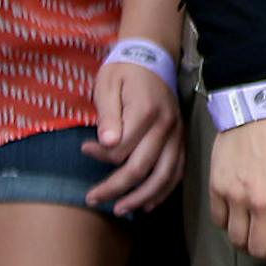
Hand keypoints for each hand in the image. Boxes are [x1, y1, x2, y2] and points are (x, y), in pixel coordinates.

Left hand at [83, 57, 184, 216]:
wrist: (152, 56)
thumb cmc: (124, 71)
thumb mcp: (108, 84)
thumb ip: (108, 115)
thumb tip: (107, 144)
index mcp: (146, 111)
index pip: (122, 148)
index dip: (100, 156)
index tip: (84, 149)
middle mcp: (165, 126)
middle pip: (141, 168)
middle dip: (115, 188)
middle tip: (92, 199)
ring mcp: (176, 134)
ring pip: (163, 176)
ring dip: (140, 197)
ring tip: (120, 209)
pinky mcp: (180, 139)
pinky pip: (176, 171)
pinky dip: (163, 191)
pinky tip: (147, 203)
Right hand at [210, 112, 265, 265]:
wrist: (257, 106)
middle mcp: (262, 203)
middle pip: (259, 251)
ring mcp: (236, 197)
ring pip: (238, 241)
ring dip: (249, 241)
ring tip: (257, 230)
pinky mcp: (217, 188)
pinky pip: (220, 222)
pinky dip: (229, 225)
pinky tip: (240, 214)